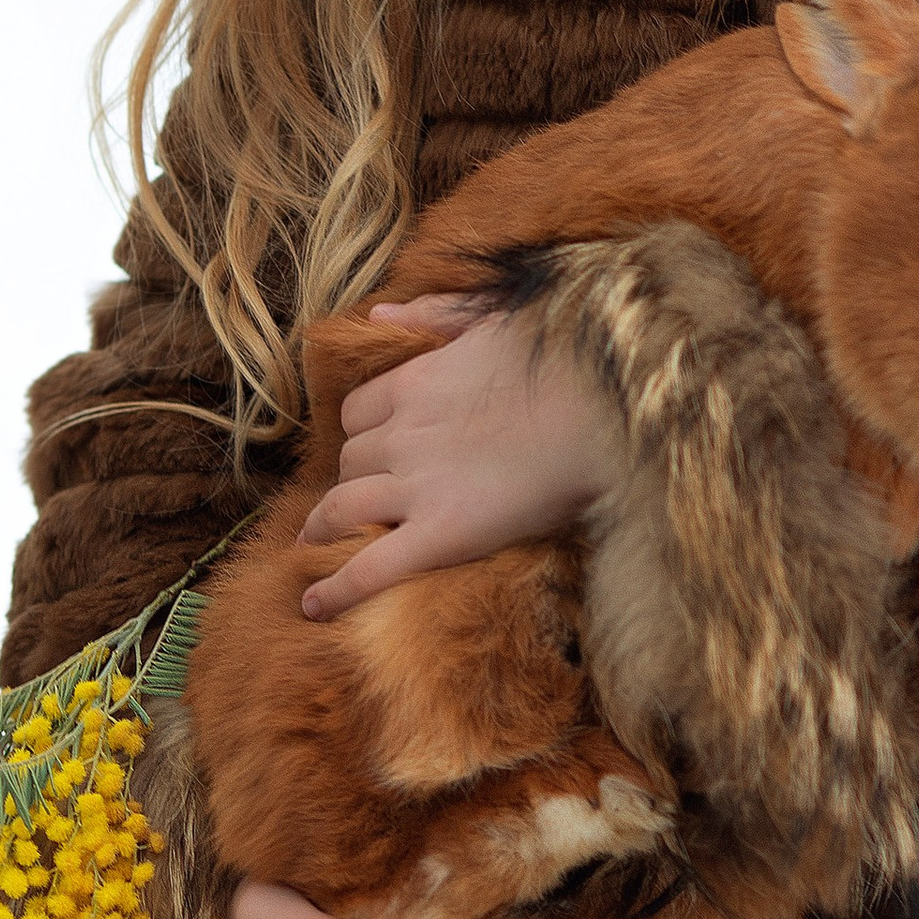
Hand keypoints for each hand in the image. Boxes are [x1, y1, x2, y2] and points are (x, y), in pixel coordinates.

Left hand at [296, 293, 622, 618]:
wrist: (605, 409)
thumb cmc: (567, 360)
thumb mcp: (497, 316)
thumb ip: (436, 313)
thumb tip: (380, 313)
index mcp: (416, 384)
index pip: (358, 414)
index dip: (361, 435)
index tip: (372, 452)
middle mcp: (403, 434)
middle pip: (350, 462)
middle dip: (350, 479)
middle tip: (356, 503)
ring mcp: (418, 486)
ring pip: (342, 509)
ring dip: (322, 528)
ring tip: (313, 547)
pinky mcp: (441, 534)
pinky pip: (370, 568)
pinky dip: (335, 590)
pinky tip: (313, 605)